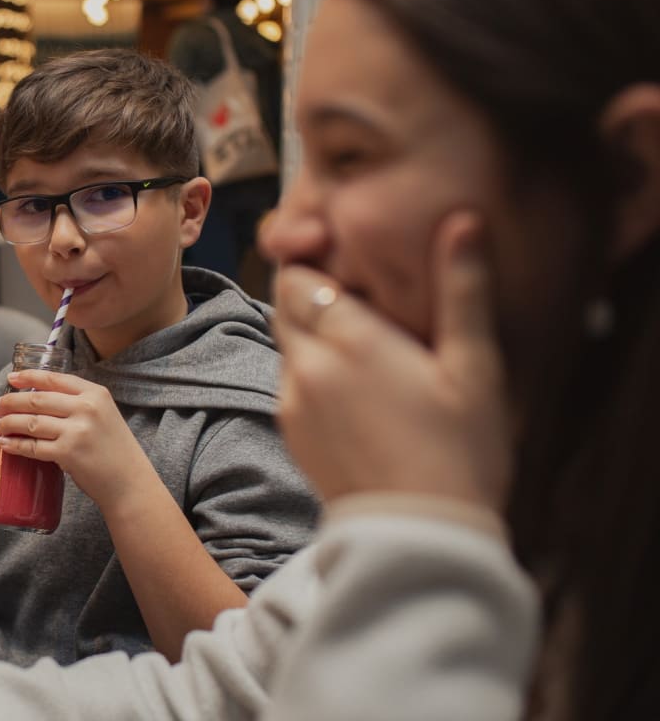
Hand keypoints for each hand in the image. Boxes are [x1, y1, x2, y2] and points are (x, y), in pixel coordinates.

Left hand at [0, 370, 155, 512]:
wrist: (129, 482)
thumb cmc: (115, 450)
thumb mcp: (104, 415)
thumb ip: (79, 403)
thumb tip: (39, 400)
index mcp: (96, 393)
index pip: (54, 378)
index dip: (28, 377)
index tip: (11, 377)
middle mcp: (87, 408)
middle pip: (37, 399)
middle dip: (11, 401)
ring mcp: (77, 430)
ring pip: (31, 421)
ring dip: (8, 422)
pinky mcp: (68, 453)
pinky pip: (33, 446)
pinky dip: (15, 445)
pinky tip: (5, 443)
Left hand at [272, 212, 512, 511]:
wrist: (417, 538)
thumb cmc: (459, 452)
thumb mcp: (474, 367)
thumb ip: (463, 290)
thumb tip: (461, 221)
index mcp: (350, 338)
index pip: (299, 276)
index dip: (319, 266)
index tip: (352, 272)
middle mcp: (307, 364)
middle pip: (286, 304)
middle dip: (314, 297)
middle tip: (363, 307)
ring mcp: (292, 401)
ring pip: (287, 344)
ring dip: (315, 338)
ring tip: (367, 356)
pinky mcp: (289, 432)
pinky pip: (290, 383)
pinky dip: (313, 376)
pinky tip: (358, 397)